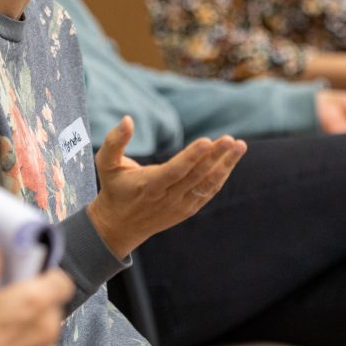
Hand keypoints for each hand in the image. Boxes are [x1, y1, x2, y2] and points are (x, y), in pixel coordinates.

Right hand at [87, 116, 245, 258]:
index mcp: (149, 185)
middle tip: (231, 139)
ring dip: (225, 165)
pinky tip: (231, 161)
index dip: (192, 156)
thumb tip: (127, 119)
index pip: (176, 170)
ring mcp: (180, 205)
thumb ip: (115, 141)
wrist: (119, 226)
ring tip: (239, 146)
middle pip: (197, 176)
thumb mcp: (106, 163)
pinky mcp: (187, 209)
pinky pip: (208, 192)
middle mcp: (168, 197)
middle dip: (216, 157)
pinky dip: (221, 177)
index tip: (207, 141)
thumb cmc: (113, 188)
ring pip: (207, 184)